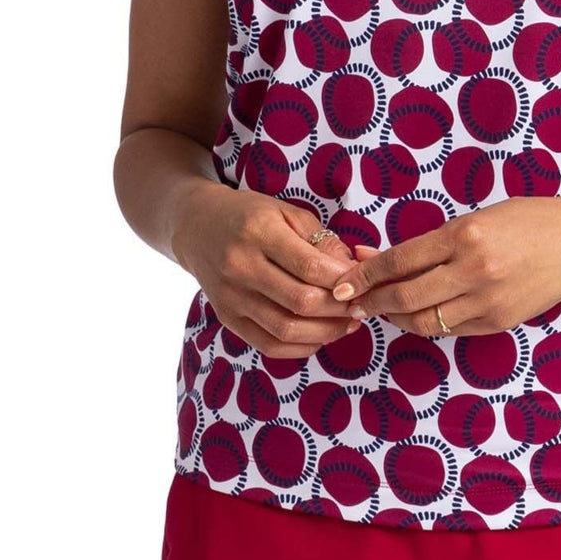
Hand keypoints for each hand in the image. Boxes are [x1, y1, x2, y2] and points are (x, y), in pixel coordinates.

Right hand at [171, 181, 363, 358]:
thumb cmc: (250, 215)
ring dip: (325, 332)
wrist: (198, 228)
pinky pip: (268, 345)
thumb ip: (320, 239)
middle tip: (361, 305)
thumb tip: (351, 270)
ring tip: (347, 324)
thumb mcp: (286, 212)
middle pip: (300, 301)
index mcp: (259, 233)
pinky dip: (300, 347)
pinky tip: (321, 336)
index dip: (342, 280)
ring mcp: (231, 297)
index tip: (363, 282)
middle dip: (339, 308)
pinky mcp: (228, 319)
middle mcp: (241, 267)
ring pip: (286, 329)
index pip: (309, 267)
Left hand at [331, 197, 560, 337]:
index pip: (401, 260)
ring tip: (380, 310)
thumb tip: (379, 255)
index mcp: (464, 235)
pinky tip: (415, 315)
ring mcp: (487, 302)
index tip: (343, 281)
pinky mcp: (498, 323)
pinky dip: (427, 324)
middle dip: (371, 302)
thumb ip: (431, 241)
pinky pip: (451, 330)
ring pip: (425, 322)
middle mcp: (473, 271)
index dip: (366, 274)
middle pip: (405, 296)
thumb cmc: (525, 220)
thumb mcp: (475, 218)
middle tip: (350, 303)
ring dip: (395, 318)